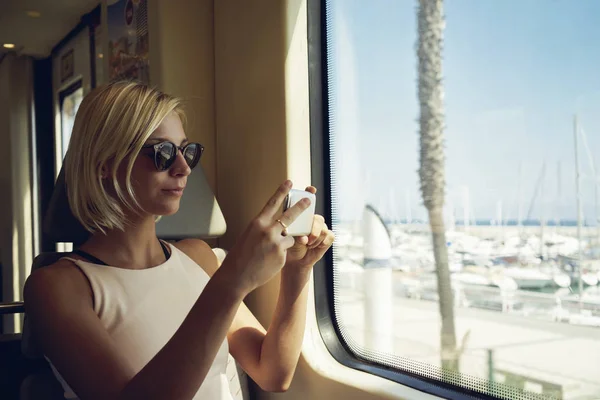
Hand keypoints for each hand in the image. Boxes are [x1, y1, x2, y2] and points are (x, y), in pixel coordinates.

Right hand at [220, 180, 311, 294]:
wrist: (237, 276)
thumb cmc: (240, 256)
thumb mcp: (249, 236)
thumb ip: (265, 229)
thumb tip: (280, 227)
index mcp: (257, 223)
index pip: (273, 203)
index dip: (282, 191)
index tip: (290, 182)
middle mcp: (268, 231)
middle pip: (290, 216)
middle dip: (301, 207)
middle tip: (309, 200)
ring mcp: (276, 243)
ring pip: (289, 237)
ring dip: (283, 242)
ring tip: (267, 252)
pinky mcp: (282, 256)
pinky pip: (286, 251)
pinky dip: (279, 255)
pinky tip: (268, 261)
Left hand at [285, 186, 334, 268]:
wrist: (293, 261)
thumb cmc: (285, 246)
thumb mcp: (284, 237)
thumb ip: (290, 232)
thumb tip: (300, 236)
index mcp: (299, 214)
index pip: (306, 199)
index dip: (309, 192)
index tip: (311, 189)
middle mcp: (311, 218)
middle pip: (317, 217)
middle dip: (313, 228)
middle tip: (305, 239)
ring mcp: (320, 227)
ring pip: (322, 227)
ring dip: (314, 238)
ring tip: (306, 245)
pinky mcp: (327, 237)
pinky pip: (329, 235)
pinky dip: (321, 242)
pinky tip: (313, 247)